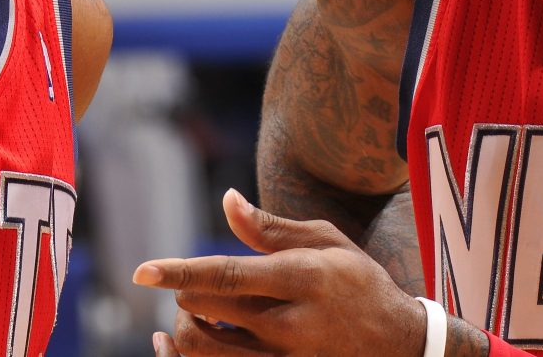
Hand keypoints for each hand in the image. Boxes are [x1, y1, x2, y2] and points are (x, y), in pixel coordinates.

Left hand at [135, 188, 429, 355]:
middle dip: (185, 295)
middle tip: (187, 286)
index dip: (181, 272)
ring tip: (191, 316)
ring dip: (186, 331)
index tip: (143, 270)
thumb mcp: (326, 242)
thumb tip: (226, 200)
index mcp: (303, 278)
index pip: (228, 274)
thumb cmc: (358, 282)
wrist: (399, 345)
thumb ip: (271, 228)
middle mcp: (292, 324)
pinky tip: (187, 343)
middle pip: (208, 313)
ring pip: (207, 354)